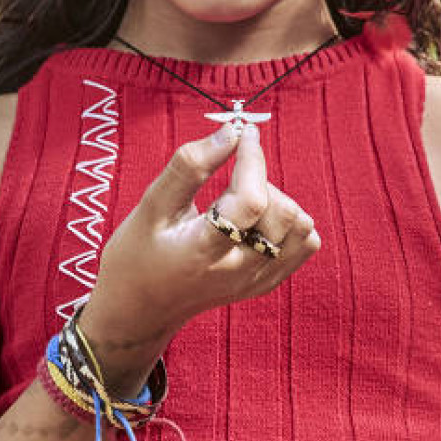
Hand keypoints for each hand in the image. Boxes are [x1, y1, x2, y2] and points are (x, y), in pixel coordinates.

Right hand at [82, 124, 319, 370]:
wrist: (140, 308)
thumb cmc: (137, 254)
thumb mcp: (151, 206)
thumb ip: (190, 166)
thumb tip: (231, 132)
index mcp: (204, 251)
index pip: (252, 201)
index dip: (252, 158)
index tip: (241, 134)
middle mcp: (238, 271)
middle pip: (284, 213)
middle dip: (262, 181)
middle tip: (229, 180)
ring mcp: (256, 282)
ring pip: (302, 228)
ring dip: (278, 202)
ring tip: (240, 204)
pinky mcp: (267, 284)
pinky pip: (304, 245)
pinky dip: (288, 224)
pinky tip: (256, 221)